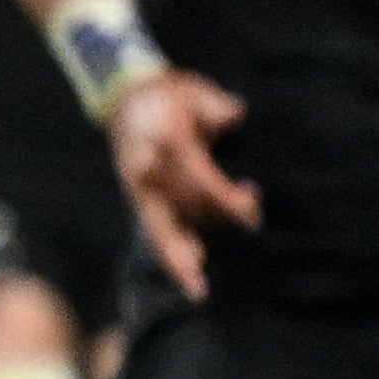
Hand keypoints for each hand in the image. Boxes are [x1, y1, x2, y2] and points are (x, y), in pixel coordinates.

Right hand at [107, 67, 258, 294]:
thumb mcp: (196, 92)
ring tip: (200, 286)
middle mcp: (148, 167)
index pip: (199, 177)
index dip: (227, 199)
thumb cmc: (171, 95)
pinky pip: (155, 231)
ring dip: (188, 252)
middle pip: (188, 204)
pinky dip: (172, 257)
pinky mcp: (138, 198)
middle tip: (251, 219)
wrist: (127, 96)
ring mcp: (139, 186)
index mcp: (165, 140)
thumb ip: (216, 108)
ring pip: (166, 227)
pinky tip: (192, 282)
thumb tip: (234, 115)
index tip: (251, 210)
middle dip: (220, 216)